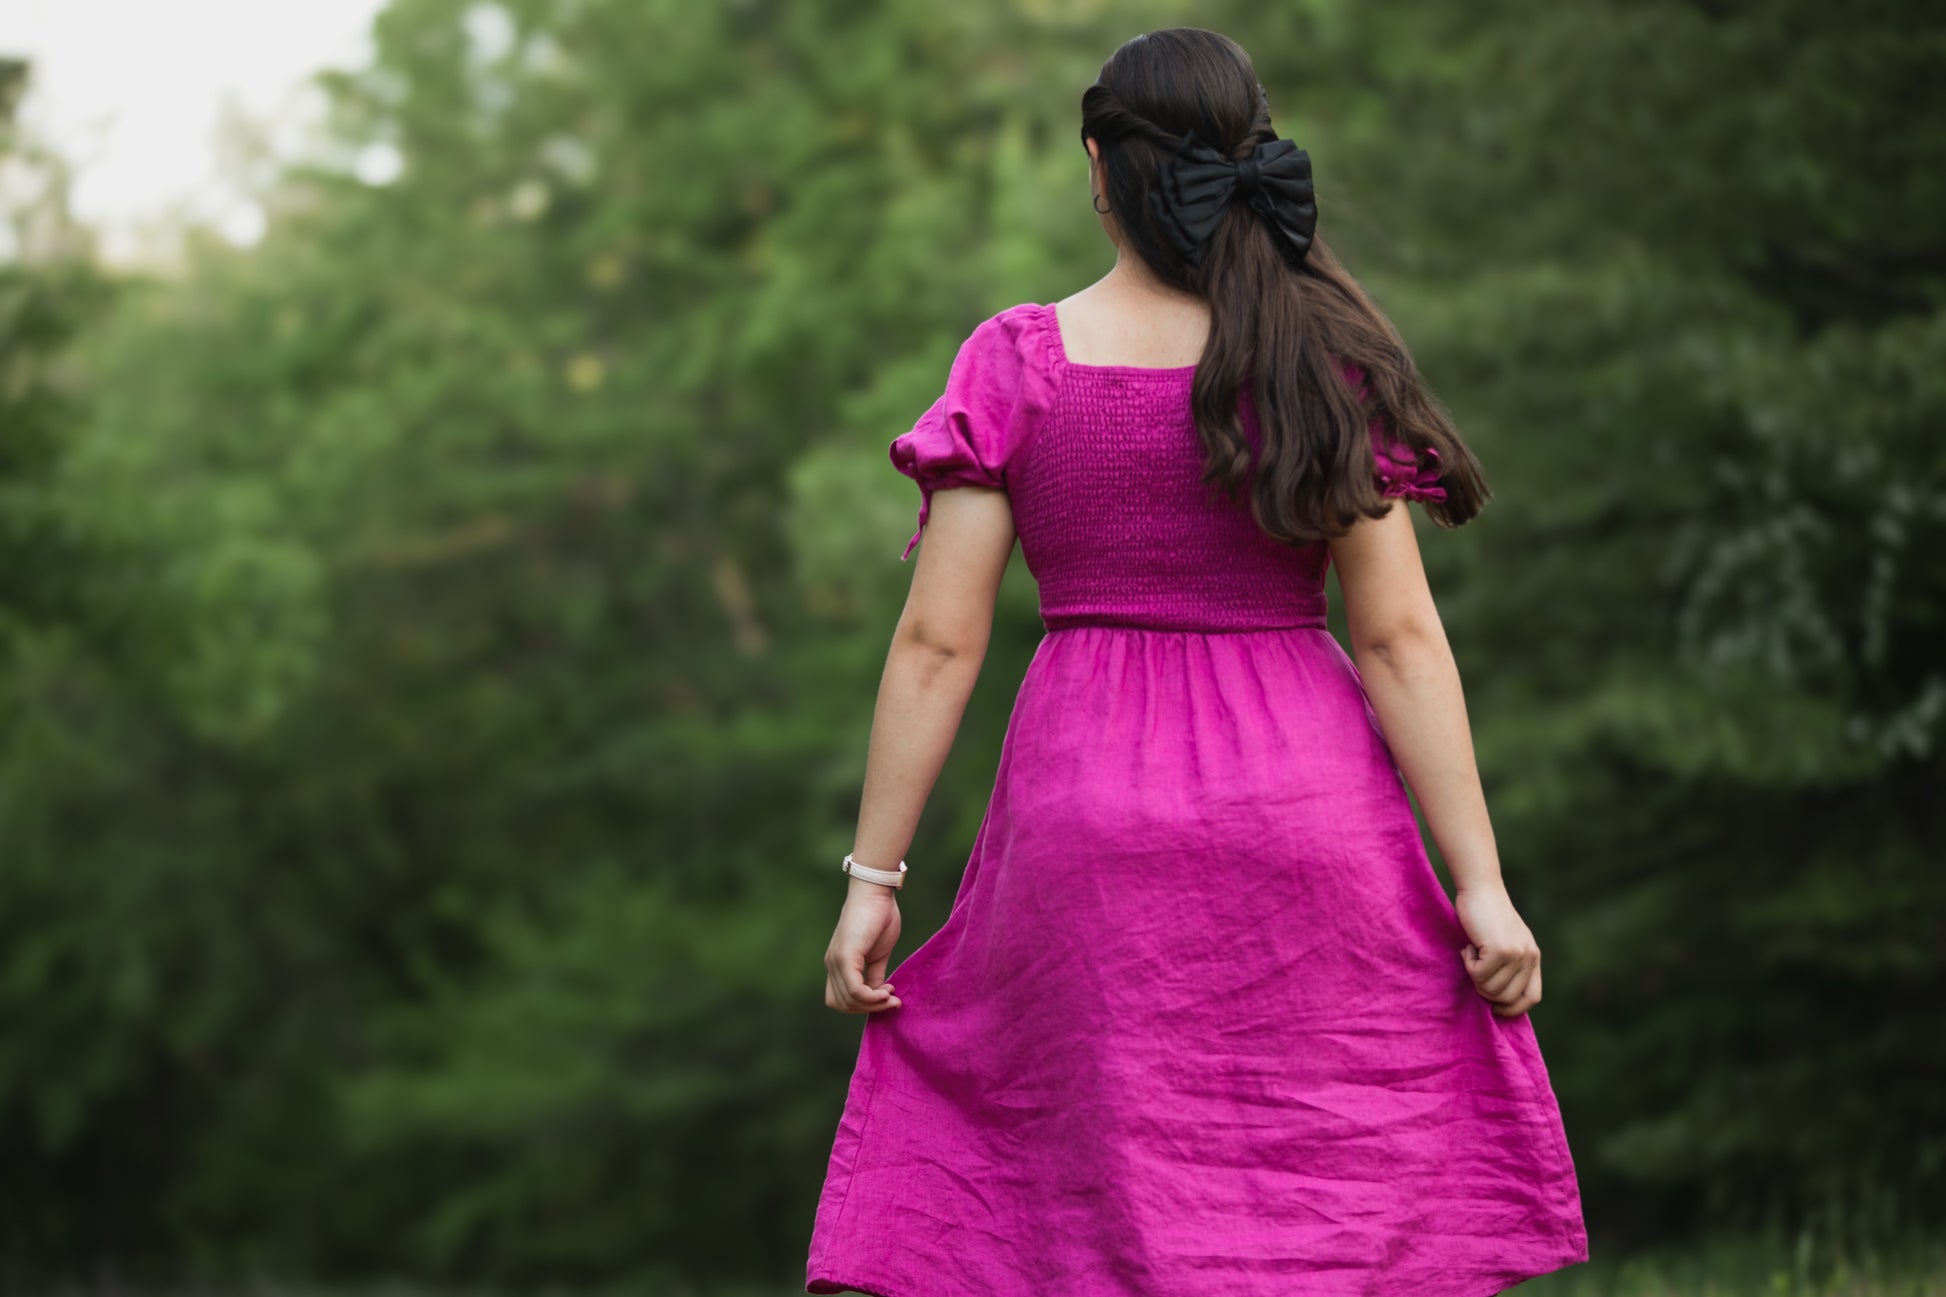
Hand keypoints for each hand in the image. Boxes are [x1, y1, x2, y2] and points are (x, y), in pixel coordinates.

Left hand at [823, 879, 904, 1014]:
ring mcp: (836, 960)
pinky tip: (887, 992)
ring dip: (872, 1005)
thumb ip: (875, 975)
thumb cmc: (879, 917)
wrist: (876, 892)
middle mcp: (832, 964)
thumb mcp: (878, 954)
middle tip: (892, 1001)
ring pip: (848, 1000)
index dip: (862, 1005)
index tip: (887, 997)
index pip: (841, 999)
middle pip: (842, 1004)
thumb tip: (879, 995)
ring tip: (892, 997)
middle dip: (868, 1008)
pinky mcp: (846, 956)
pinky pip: (855, 990)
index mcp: (838, 964)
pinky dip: (872, 997)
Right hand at [1455, 884, 1542, 1017]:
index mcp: (1533, 957)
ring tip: (1471, 954)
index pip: (1531, 997)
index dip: (1512, 1008)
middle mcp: (1529, 957)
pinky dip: (1468, 964)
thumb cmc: (1485, 915)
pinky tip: (1468, 947)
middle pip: (1507, 998)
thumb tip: (1496, 998)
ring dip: (1474, 976)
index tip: (1494, 1008)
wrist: (1480, 888)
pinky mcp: (1500, 950)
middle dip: (1485, 990)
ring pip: (1491, 989)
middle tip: (1474, 969)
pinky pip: (1478, 975)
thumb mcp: (1505, 941)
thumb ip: (1509, 965)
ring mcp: (1516, 954)